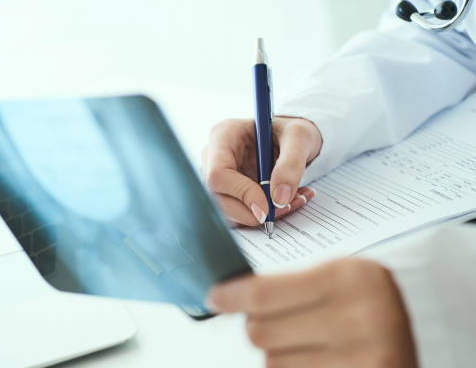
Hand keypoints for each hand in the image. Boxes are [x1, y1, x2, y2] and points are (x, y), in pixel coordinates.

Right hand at [202, 117, 321, 225]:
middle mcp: (214, 157)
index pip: (217, 174)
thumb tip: (279, 199)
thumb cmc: (290, 131)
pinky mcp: (228, 193)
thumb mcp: (299, 137)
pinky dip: (264, 216)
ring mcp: (219, 178)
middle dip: (250, 212)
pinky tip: (286, 204)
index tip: (267, 207)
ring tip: (291, 202)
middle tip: (282, 208)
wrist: (291, 140)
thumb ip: (291, 165)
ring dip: (259, 216)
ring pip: (227, 211)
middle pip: (217, 197)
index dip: (241, 194)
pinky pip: (239, 215)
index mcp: (223, 136)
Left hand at [207, 258, 417, 367]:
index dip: (230, 297)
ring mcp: (363, 358)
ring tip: (310, 340)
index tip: (216, 298)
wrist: (420, 323)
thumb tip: (227, 295)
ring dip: (279, 353)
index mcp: (349, 278)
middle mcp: (360, 318)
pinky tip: (319, 357)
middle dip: (258, 326)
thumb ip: (286, 285)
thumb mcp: (335, 276)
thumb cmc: (367, 298)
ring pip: (273, 363)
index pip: (263, 294)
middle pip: (260, 333)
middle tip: (275, 319)